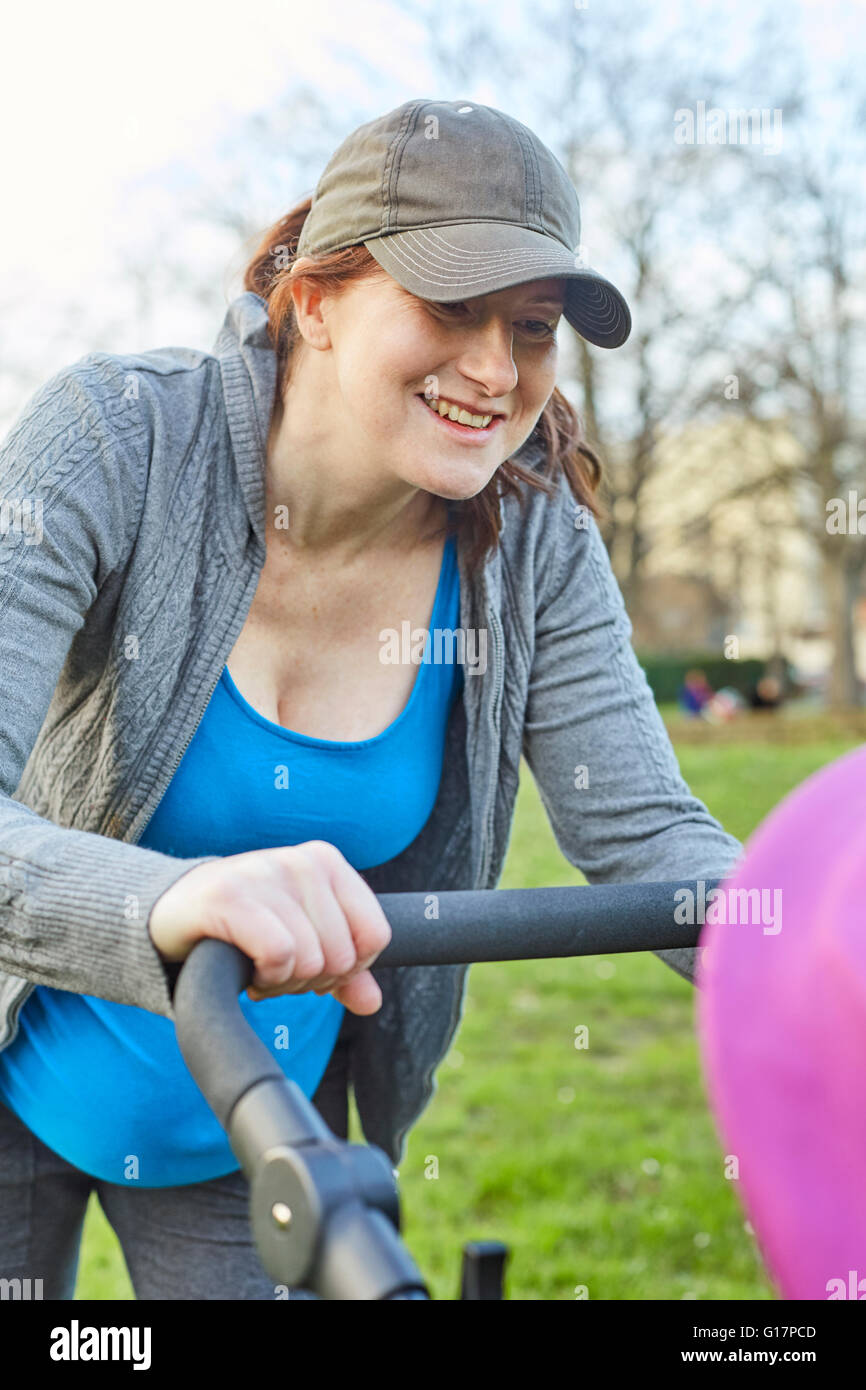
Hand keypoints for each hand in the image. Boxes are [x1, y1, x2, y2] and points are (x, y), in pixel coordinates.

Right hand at [147, 841, 390, 1014]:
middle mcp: (301, 861)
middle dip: (311, 979)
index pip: (375, 934)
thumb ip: (342, 969)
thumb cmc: (243, 924)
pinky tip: (249, 971)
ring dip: (284, 982)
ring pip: (312, 959)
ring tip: (260, 968)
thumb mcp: (301, 938)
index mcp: (326, 862)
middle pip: (342, 955)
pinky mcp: (230, 898)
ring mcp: (265, 874)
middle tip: (278, 968)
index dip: (349, 968)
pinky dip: (266, 977)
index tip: (314, 964)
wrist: (171, 912)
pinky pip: (279, 955)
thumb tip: (371, 1002)